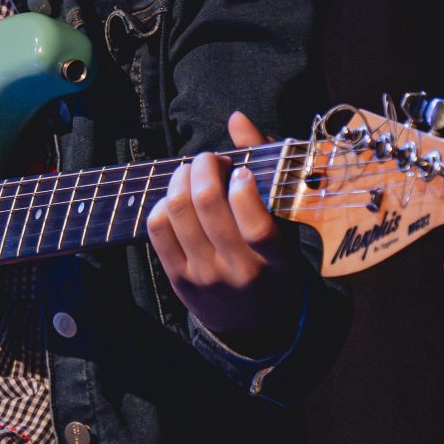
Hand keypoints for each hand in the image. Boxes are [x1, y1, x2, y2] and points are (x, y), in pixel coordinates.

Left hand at [145, 111, 304, 346]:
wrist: (256, 325)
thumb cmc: (274, 264)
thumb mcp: (287, 227)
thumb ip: (267, 169)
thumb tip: (237, 118)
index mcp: (276, 259)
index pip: (255, 222)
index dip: (243, 187)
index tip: (241, 171)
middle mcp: (239, 270)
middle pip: (206, 205)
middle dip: (204, 167)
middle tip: (210, 160)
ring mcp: (205, 276)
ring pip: (177, 212)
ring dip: (181, 179)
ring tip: (193, 173)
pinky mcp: (178, 279)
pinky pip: (157, 229)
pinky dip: (162, 203)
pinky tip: (176, 198)